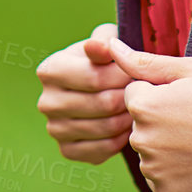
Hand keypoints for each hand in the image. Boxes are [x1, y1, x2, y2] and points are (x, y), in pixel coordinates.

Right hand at [35, 23, 133, 164]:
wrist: (99, 88)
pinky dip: (121, 140)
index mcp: (50, 70)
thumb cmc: (105, 60)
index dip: (124, 76)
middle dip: (129, 98)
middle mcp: (46, 101)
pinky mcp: (67, 150)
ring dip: (129, 118)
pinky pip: (103, 150)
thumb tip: (97, 47)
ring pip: (105, 128)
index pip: (95, 78)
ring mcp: (54, 129)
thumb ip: (103, 43)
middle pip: (103, 104)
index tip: (137, 72)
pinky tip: (127, 126)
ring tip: (138, 106)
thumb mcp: (105, 42)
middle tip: (144, 93)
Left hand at [108, 36, 191, 191]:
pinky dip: (173, 171)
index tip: (186, 99)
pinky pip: (159, 177)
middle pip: (139, 125)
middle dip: (159, 121)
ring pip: (149, 152)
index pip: (134, 94)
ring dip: (165, 147)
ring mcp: (153, 170)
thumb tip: (111, 45)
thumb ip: (144, 61)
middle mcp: (141, 140)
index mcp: (143, 106)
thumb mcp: (189, 71)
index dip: (160, 93)